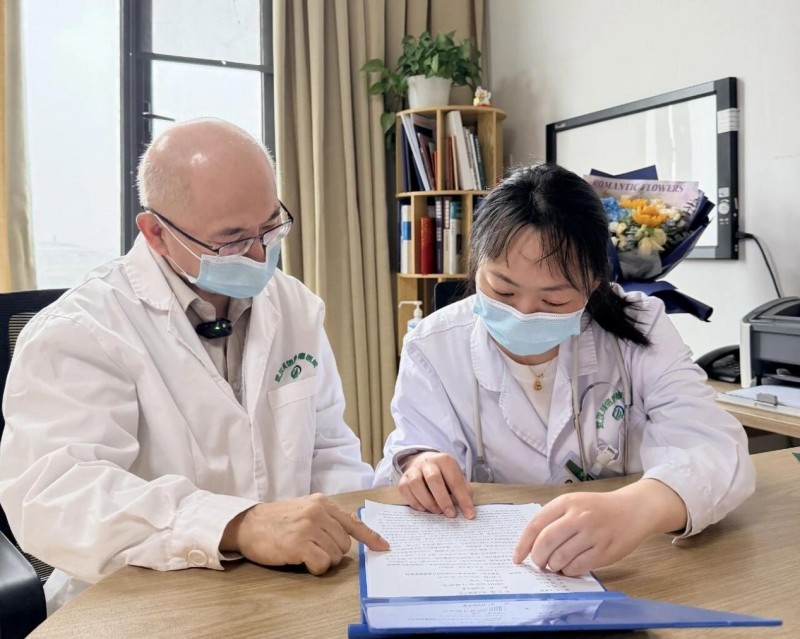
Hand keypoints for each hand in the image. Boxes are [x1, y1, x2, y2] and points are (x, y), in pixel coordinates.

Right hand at [220, 493, 389, 574]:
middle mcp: (318, 512)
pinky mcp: (299, 544)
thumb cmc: (277, 520)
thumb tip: (348, 536)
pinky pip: (322, 564)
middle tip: (312, 547)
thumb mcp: (305, 510)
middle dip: (332, 552)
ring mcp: (309, 527)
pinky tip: (301, 560)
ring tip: (303, 551)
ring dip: (322, 560)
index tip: (384, 547)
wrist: (248, 524)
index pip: (353, 522)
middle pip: (344, 544)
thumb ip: (326, 519)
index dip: (370, 537)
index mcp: (322, 503)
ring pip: (335, 556)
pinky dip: (315, 567)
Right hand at [399, 452, 474, 518]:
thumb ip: (463, 491)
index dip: (463, 499)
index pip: (455, 480)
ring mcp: (414, 469)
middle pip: (433, 479)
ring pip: (416, 484)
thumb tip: (468, 511)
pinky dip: (414, 502)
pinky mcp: (403, 478)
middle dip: (443, 499)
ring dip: (427, 501)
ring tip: (437, 512)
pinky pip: (405, 489)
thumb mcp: (457, 477)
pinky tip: (423, 509)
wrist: (424, 461)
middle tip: (450, 515)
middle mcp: (428, 463)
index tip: (469, 515)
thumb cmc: (444, 474)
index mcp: (445, 460)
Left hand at [513, 479, 686, 576]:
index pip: (536, 525)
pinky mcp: (605, 551)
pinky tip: (570, 567)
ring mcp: (593, 534)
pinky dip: (569, 571)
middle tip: (538, 564)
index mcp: (566, 502)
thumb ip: (554, 520)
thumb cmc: (598, 509)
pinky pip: (578, 567)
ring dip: (553, 566)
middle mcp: (578, 516)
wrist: (633, 509)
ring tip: (556, 565)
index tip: (517, 558)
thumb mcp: (574, 503)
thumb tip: (531, 546)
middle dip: (537, 558)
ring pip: (560, 558)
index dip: (523, 544)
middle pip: (545, 543)